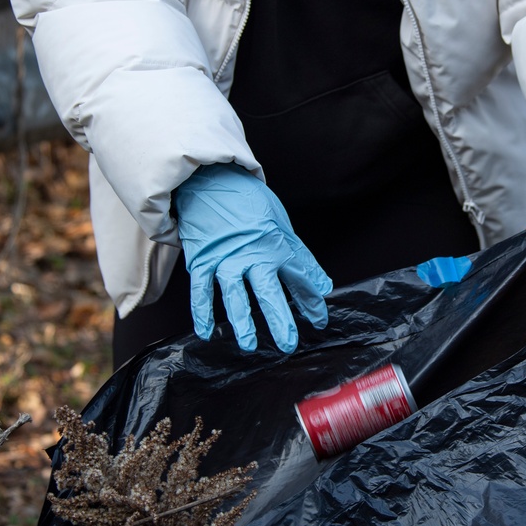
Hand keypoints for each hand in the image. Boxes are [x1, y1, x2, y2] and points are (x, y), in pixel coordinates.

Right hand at [173, 163, 332, 352]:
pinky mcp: (202, 260)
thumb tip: (324, 285)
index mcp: (275, 245)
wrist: (211, 180)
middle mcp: (251, 254)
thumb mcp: (282, 226)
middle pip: (268, 291)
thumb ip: (302, 258)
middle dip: (279, 318)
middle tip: (288, 343)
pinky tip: (206, 332)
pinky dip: (201, 311)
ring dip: (241, 320)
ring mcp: (225, 258)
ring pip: (234, 294)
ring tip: (249, 344)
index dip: (311, 300)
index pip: (299, 278)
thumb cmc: (249, 204)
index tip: (319, 321)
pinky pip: (201, 289)